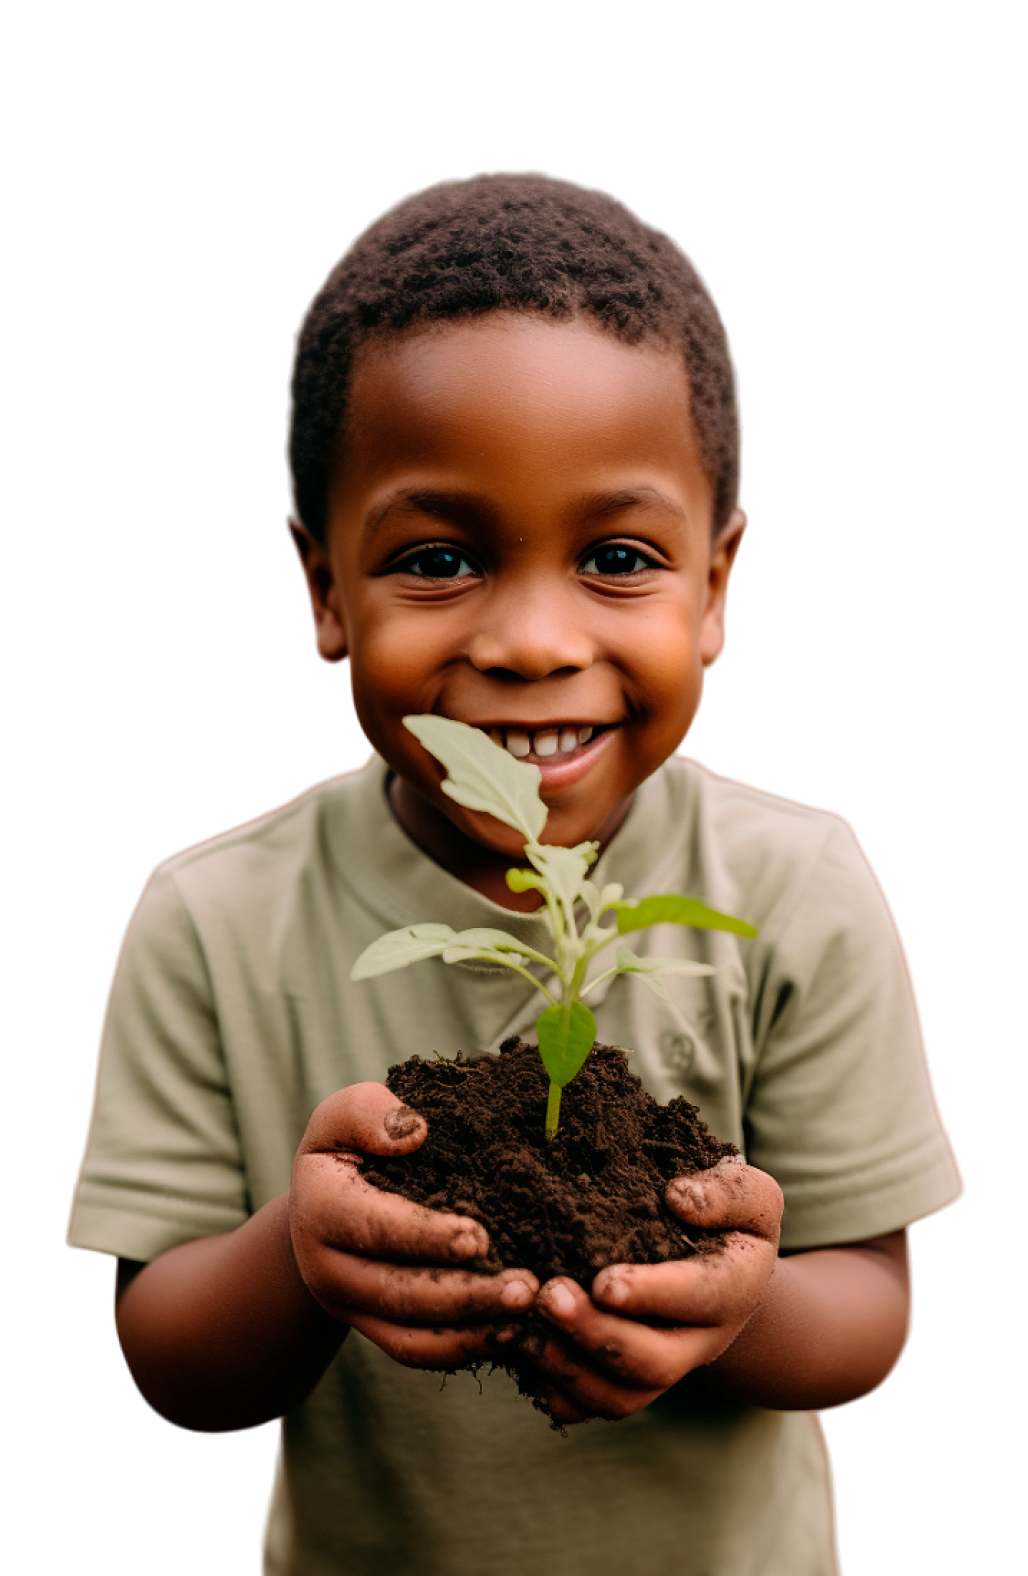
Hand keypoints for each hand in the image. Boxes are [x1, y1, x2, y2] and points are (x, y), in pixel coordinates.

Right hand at [290, 1082, 538, 1371]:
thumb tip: (413, 1132)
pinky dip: (466, 1349)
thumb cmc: (352, 1145)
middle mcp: (326, 1270)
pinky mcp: (375, 1330)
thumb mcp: (345, 1115)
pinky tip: (513, 1332)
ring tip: (528, 1312)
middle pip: (398, 1295)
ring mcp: (351, 1308)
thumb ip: (368, 1112)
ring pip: (411, 1337)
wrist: (326, 1201)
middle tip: (526, 1287)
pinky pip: (419, 1352)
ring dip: (473, 1331)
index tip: (480, 1237)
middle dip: (465, 1295)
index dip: (426, 1236)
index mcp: (320, 1210)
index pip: (375, 1228)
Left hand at [525, 1156, 783, 1426]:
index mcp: (734, 1289)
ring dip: (567, 1369)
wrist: (719, 1260)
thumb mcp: (749, 1193)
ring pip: (619, 1396)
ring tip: (522, 1329)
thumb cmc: (727, 1216)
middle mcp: (701, 1340)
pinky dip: (555, 1391)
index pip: (700, 1299)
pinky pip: (592, 1405)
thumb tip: (678, 1198)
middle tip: (547, 1297)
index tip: (604, 1282)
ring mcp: (663, 1364)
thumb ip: (729, 1192)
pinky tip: (520, 1354)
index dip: (652, 1295)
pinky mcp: (627, 1379)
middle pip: (654, 1364)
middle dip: (598, 1336)